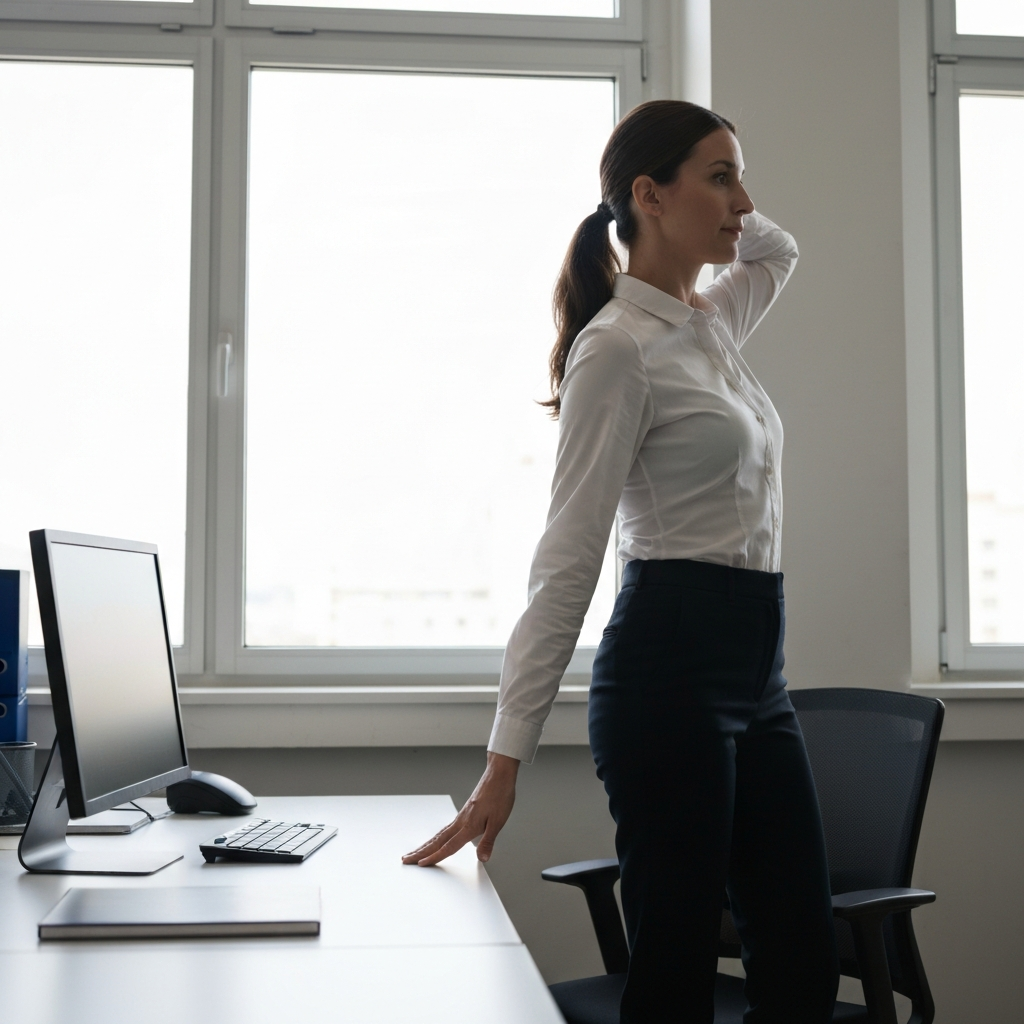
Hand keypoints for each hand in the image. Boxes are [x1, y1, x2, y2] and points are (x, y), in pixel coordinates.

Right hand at [402, 751, 519, 865]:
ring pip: (439, 834)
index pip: (448, 846)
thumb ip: (488, 841)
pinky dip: (437, 837)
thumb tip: (483, 858)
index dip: (435, 857)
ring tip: (415, 852)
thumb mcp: (498, 821)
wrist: (498, 775)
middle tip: (406, 859)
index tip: (421, 864)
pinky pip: (446, 828)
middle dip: (421, 851)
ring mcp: (461, 816)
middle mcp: (461, 821)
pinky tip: (437, 839)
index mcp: (468, 825)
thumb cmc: (500, 795)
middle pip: (437, 840)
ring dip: (426, 844)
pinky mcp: (465, 812)